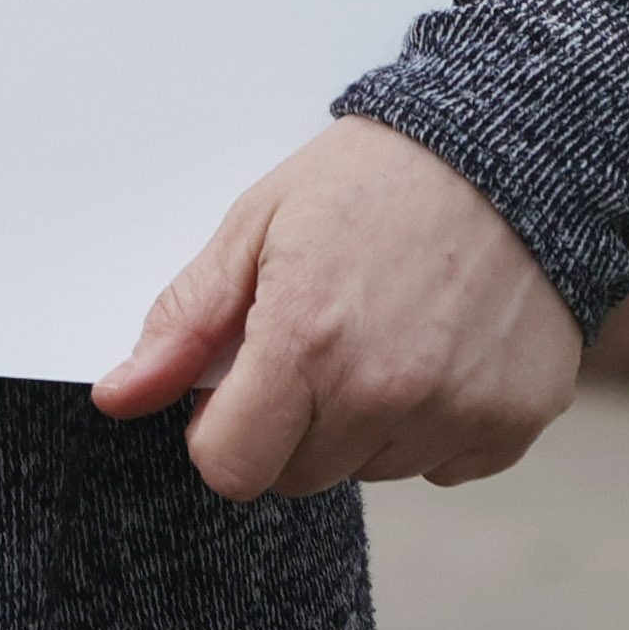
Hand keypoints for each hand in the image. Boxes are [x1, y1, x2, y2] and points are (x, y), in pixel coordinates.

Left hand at [91, 116, 578, 497]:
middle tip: (315, 336)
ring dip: (360, 422)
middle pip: (297, 475)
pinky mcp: (510, 425)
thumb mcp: (255, 226)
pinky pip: (440, 466)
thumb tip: (118, 396)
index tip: (235, 384)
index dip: (219, 429)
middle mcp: (383, 391)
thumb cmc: (372, 178)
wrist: (503, 153)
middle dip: (287, 422)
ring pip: (368, 470)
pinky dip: (428, 424)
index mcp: (307, 341)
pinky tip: (434, 348)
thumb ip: (185, 323)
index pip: (230, 467)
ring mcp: (454, 414)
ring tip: (380, 328)